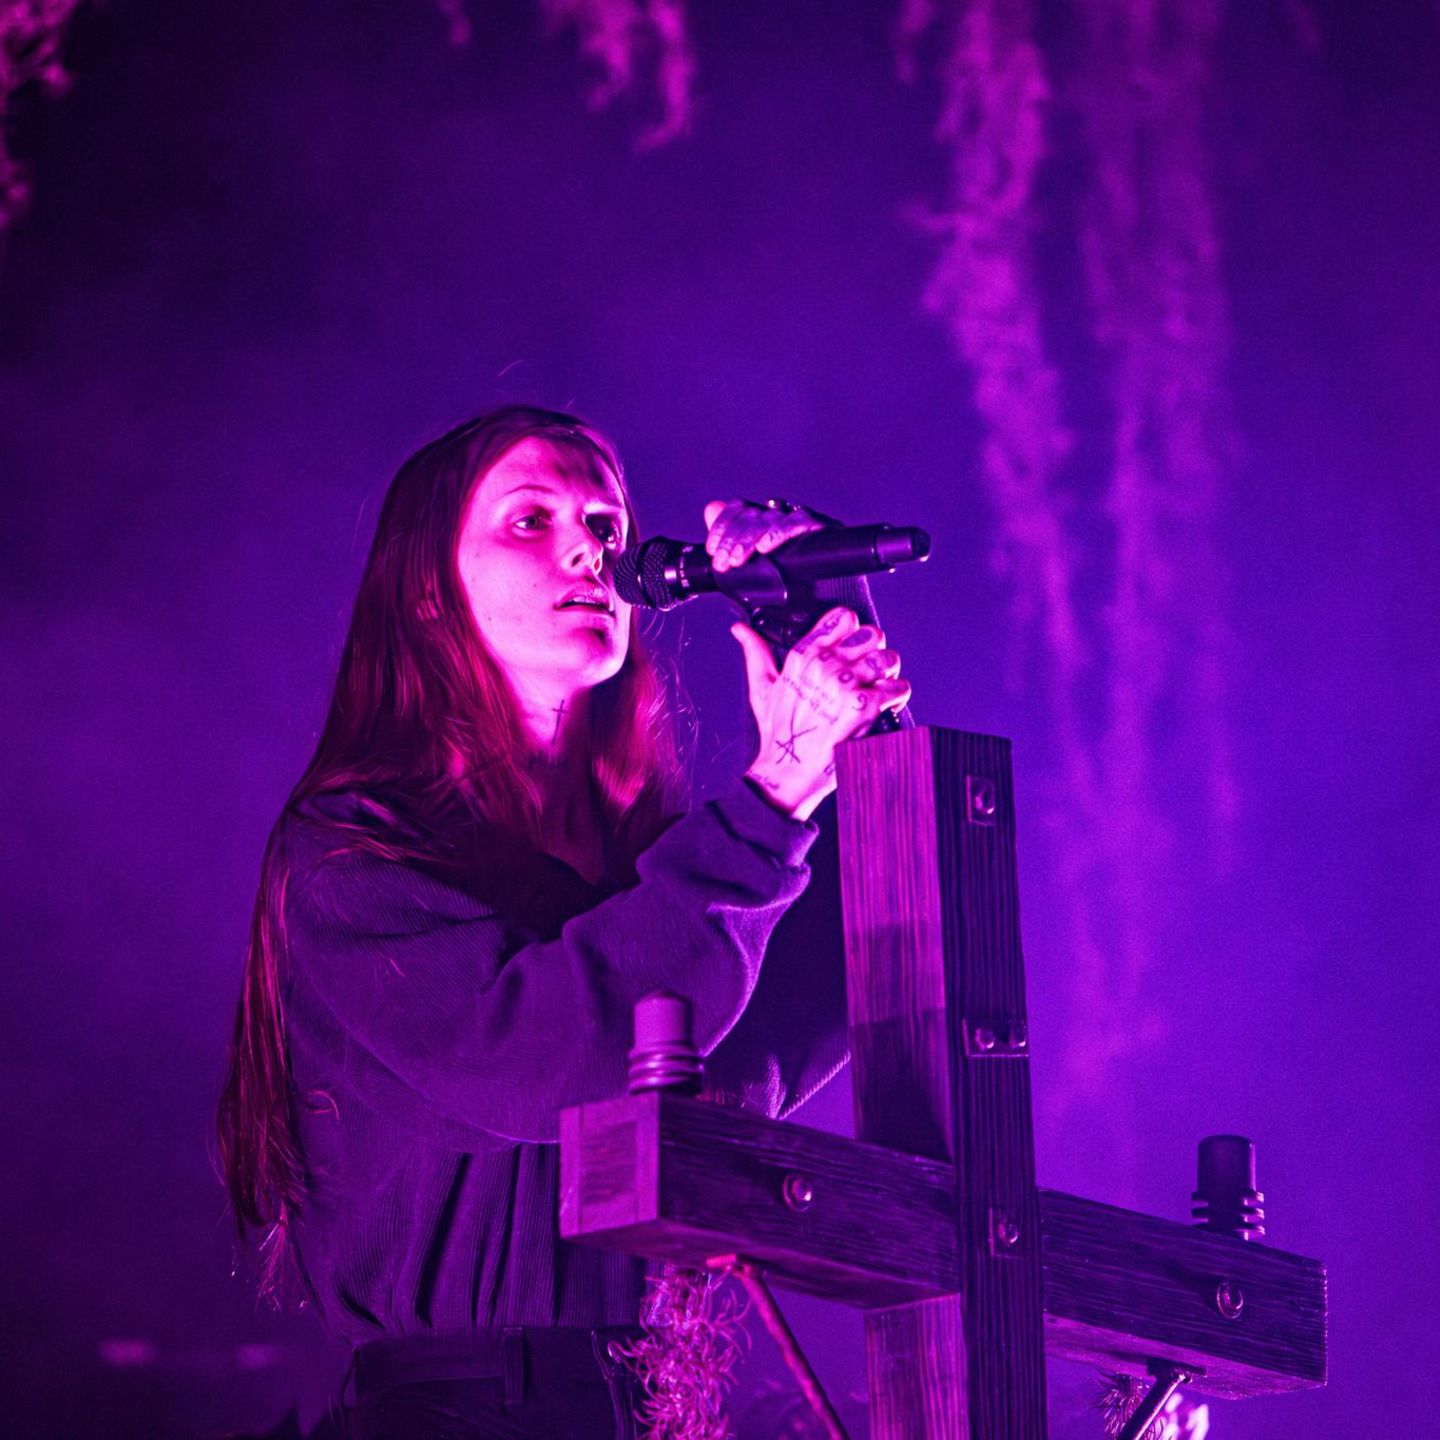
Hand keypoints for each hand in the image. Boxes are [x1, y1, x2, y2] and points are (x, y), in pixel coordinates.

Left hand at [703, 498, 825, 571]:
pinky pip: (797, 523)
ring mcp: (798, 519)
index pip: (739, 509)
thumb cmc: (790, 573)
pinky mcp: (819, 527)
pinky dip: (779, 533)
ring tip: (736, 560)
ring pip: (769, 519)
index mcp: (764, 520)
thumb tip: (711, 508)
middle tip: (722, 563)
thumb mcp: (754, 560)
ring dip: (748, 539)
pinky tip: (765, 547)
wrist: (836, 585)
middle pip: (751, 516)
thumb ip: (732, 534)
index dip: (723, 525)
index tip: (711, 548)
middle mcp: (781, 515)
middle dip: (732, 539)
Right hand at [734, 607, 910, 820]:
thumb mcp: (761, 687)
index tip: (850, 647)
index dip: (852, 631)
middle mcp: (825, 665)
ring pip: (888, 658)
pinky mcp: (864, 707)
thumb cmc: (777, 732)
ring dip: (888, 673)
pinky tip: (887, 704)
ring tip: (879, 685)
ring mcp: (845, 685)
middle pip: (872, 635)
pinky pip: (898, 688)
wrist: (787, 770)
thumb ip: (755, 652)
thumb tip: (741, 630)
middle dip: (874, 651)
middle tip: (868, 669)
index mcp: (804, 655)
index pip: (844, 618)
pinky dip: (898, 696)